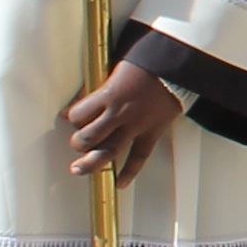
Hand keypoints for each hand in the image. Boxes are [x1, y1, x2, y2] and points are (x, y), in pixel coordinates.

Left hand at [63, 59, 186, 182]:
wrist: (177, 67)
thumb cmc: (145, 64)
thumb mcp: (114, 70)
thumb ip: (96, 88)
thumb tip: (78, 101)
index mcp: (108, 95)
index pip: (78, 114)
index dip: (71, 117)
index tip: (69, 117)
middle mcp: (119, 113)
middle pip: (88, 137)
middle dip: (78, 142)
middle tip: (77, 142)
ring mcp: (137, 125)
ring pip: (108, 150)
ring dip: (90, 163)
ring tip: (78, 169)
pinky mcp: (153, 132)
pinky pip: (139, 156)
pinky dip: (130, 172)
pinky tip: (120, 183)